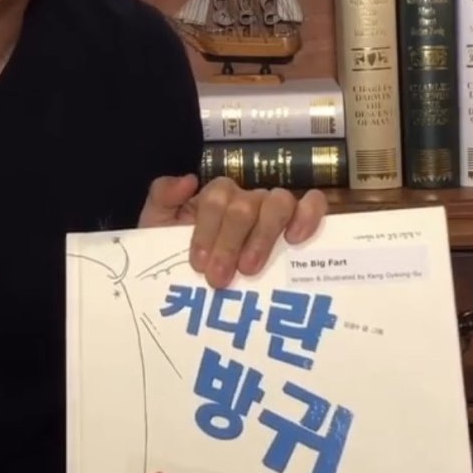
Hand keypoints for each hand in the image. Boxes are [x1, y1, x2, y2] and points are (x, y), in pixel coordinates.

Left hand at [138, 174, 326, 288]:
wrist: (196, 292)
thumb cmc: (182, 258)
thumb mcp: (158, 228)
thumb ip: (162, 198)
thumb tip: (188, 180)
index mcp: (216, 199)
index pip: (216, 197)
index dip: (206, 230)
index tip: (198, 264)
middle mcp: (248, 200)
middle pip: (245, 204)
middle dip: (230, 243)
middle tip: (219, 277)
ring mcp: (275, 211)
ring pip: (277, 203)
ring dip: (263, 236)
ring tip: (251, 269)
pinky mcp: (303, 224)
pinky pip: (313, 203)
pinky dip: (308, 213)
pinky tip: (297, 238)